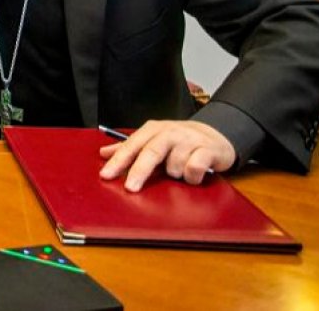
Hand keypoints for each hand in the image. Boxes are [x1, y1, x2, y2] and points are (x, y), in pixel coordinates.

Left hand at [99, 120, 236, 191]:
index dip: (118, 161)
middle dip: (139, 171)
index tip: (106, 175)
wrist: (215, 135)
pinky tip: (194, 175)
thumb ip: (129, 148)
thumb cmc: (179, 141)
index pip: (132, 146)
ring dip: (175, 174)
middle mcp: (169, 132)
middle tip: (130, 188)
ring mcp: (189, 140)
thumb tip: (103, 153)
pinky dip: (192, 176)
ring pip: (174, 165)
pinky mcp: (207, 150)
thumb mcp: (152, 141)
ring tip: (179, 171)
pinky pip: (194, 168)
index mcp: (152, 130)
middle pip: (151, 152)